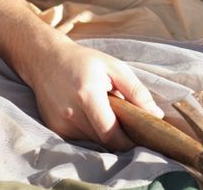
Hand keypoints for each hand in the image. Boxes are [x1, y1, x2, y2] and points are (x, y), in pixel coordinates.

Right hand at [24, 33, 164, 149]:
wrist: (45, 60)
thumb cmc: (84, 61)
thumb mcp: (115, 68)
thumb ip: (137, 92)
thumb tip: (156, 115)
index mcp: (87, 96)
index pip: (111, 134)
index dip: (129, 141)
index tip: (142, 138)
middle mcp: (70, 114)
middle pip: (103, 141)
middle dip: (120, 138)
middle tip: (132, 127)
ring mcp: (60, 124)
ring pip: (92, 142)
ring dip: (105, 134)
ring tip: (110, 115)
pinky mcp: (54, 128)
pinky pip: (80, 139)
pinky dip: (91, 132)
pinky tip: (93, 116)